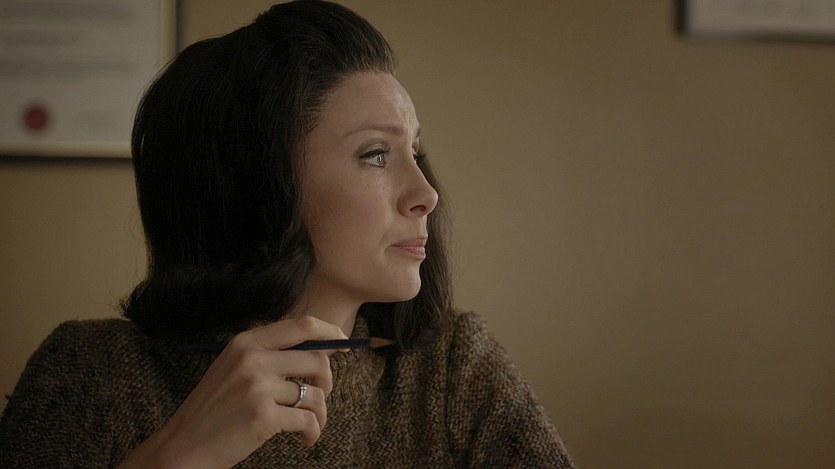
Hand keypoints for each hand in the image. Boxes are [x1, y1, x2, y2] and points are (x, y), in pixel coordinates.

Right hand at [119, 315, 347, 468]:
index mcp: (246, 342)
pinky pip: (308, 419)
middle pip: (317, 358)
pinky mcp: (263, 417)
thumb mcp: (234, 367)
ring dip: (320, 413)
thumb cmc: (214, 408)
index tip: (344, 343)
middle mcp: (253, 359)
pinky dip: (313, 431)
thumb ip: (269, 353)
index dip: (330, 332)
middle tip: (320, 395)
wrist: (183, 445)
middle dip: (328, 379)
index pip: (301, 325)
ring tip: (311, 425)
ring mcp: (257, 388)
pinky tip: (307, 439)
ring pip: (315, 393)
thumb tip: (321, 348)